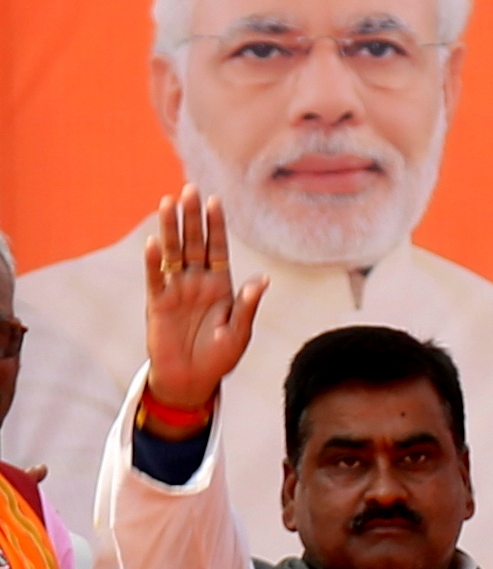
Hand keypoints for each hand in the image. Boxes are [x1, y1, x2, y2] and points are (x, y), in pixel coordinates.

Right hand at [143, 188, 266, 429]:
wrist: (193, 379)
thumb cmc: (220, 357)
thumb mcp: (239, 333)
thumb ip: (247, 307)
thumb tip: (263, 281)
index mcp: (221, 285)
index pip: (218, 248)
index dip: (216, 226)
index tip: (215, 201)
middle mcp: (198, 282)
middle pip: (194, 243)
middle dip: (192, 217)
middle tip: (189, 189)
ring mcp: (176, 290)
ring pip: (173, 253)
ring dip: (170, 229)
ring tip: (167, 203)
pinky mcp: (158, 303)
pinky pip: (155, 278)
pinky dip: (154, 262)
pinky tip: (153, 243)